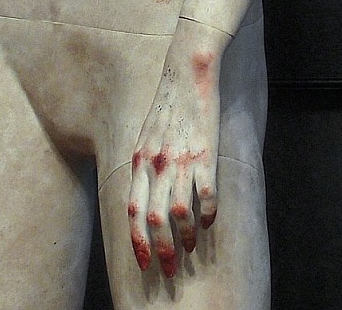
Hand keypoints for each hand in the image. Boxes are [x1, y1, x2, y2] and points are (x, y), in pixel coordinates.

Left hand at [128, 22, 228, 278]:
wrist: (185, 72)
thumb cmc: (167, 106)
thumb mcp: (146, 134)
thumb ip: (144, 163)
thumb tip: (144, 194)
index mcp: (139, 157)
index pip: (132, 207)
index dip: (135, 237)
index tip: (141, 261)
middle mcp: (155, 161)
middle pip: (152, 217)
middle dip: (159, 248)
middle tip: (166, 269)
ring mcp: (179, 159)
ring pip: (178, 212)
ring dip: (183, 237)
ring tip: (188, 250)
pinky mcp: (204, 154)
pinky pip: (206, 194)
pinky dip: (207, 213)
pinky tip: (209, 221)